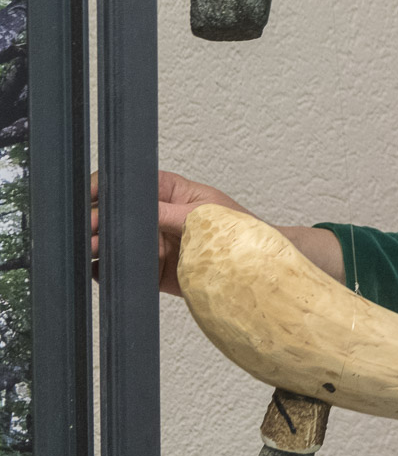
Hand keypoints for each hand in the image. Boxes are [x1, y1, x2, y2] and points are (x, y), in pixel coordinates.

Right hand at [91, 169, 252, 296]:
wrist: (251, 266)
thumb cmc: (236, 230)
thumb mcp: (201, 215)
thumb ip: (166, 213)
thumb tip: (134, 210)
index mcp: (168, 193)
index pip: (130, 185)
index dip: (106, 188)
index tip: (89, 195)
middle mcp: (155, 217)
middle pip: (116, 214)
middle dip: (97, 219)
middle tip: (88, 229)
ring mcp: (152, 243)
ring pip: (115, 242)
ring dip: (99, 245)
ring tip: (91, 250)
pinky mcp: (152, 270)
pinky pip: (123, 269)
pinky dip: (107, 270)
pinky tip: (99, 269)